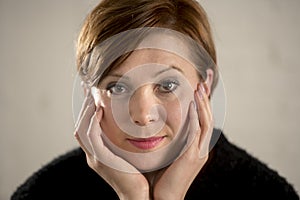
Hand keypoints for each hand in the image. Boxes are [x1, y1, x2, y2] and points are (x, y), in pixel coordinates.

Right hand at [74, 92, 149, 199]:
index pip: (89, 126)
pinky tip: (98, 110)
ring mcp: (94, 157)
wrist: (141, 195)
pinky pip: (91, 137)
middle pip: (81, 125)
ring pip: (82, 129)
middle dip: (83, 106)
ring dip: (85, 110)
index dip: (88, 109)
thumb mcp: (130, 153)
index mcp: (100, 152)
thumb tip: (138, 123)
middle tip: (88, 88)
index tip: (94, 93)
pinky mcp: (100, 160)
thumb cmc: (140, 174)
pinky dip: (92, 122)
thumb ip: (128, 140)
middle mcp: (93, 154)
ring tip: (90, 94)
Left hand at [153, 82, 213, 199]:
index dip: (204, 99)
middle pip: (208, 115)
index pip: (202, 117)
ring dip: (203, 103)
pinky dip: (195, 116)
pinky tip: (192, 102)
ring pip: (206, 121)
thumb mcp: (168, 153)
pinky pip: (196, 132)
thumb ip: (170, 139)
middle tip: (207, 75)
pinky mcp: (193, 157)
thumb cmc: (161, 176)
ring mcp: (199, 152)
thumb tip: (162, 125)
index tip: (201, 82)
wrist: (163, 199)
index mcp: (196, 145)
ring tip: (200, 85)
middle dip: (208, 95)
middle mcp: (201, 147)